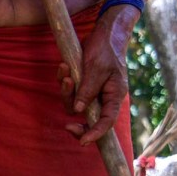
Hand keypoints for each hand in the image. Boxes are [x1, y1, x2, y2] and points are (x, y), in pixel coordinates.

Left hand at [58, 16, 128, 144]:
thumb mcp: (97, 69)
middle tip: (67, 127)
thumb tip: (79, 109)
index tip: (83, 142)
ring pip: (72, 104)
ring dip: (66, 92)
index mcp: (114, 96)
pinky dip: (63, 80)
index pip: (107, 121)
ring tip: (66, 74)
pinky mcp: (80, 85)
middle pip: (87, 118)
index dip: (96, 133)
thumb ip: (88, 89)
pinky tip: (62, 66)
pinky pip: (67, 90)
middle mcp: (103, 97)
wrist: (103, 34)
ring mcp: (90, 92)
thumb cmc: (105, 50)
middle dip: (76, 122)